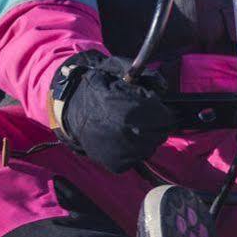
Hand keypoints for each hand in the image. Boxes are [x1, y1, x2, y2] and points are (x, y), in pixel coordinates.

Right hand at [52, 54, 174, 172]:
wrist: (71, 110)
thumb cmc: (97, 89)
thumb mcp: (119, 71)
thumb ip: (145, 76)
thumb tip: (163, 86)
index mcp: (132, 111)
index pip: (165, 119)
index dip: (160, 112)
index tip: (151, 107)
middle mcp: (130, 134)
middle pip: (160, 134)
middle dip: (154, 124)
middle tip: (140, 118)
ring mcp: (124, 152)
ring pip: (149, 148)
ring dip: (144, 138)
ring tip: (128, 128)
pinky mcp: (117, 165)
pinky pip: (136, 159)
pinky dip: (133, 151)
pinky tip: (121, 139)